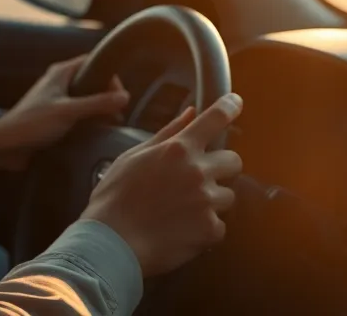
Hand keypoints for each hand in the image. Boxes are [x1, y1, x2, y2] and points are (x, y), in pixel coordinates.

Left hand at [0, 56, 129, 172]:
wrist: (6, 145)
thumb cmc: (32, 123)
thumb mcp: (68, 112)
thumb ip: (97, 103)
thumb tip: (125, 97)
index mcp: (61, 73)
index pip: (93, 63)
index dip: (109, 76)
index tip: (119, 96)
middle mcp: (59, 83)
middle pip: (92, 82)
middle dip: (106, 96)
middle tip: (117, 112)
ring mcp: (56, 100)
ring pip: (86, 99)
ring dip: (98, 110)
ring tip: (109, 124)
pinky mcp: (54, 116)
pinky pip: (78, 114)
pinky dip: (88, 120)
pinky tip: (94, 133)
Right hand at [81, 93, 243, 276]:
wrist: (111, 243)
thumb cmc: (114, 198)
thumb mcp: (134, 156)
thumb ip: (167, 133)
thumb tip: (190, 113)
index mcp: (178, 149)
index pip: (215, 118)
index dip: (230, 107)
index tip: (236, 104)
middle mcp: (197, 171)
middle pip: (234, 160)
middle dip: (221, 167)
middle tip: (200, 178)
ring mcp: (206, 201)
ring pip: (228, 195)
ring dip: (212, 200)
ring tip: (185, 210)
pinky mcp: (210, 230)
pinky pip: (220, 225)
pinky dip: (205, 228)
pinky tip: (183, 230)